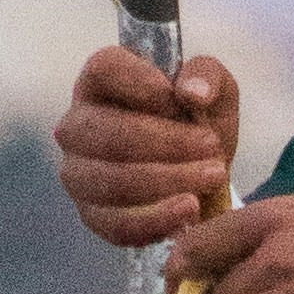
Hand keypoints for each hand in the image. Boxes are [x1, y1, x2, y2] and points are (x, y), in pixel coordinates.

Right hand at [55, 47, 238, 250]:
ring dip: (167, 181)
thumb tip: (191, 92)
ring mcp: (78, 172)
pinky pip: (114, 223)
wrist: (202, 178)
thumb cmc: (198, 125)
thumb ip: (208, 77)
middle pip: (108, 133)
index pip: (103, 69)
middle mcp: (78, 124)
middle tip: (212, 149)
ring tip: (211, 178)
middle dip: (166, 144)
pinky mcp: (91, 214)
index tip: (182, 100)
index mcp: (101, 82)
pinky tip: (189, 211)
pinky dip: (156, 220)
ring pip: (111, 181)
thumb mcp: (215, 92)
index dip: (141, 82)